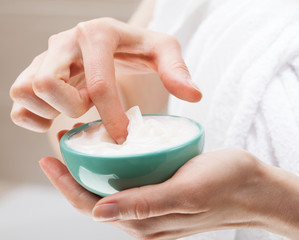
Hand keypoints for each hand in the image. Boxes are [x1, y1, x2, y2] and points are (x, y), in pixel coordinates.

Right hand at [10, 18, 201, 142]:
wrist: (113, 41)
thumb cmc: (138, 48)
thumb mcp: (163, 51)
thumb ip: (177, 70)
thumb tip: (193, 95)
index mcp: (98, 34)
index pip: (99, 83)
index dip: (111, 117)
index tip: (121, 137)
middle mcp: (65, 41)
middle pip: (48, 84)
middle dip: (73, 108)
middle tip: (91, 110)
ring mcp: (45, 56)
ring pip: (26, 89)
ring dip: (51, 110)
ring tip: (76, 108)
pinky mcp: (34, 71)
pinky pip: (18, 99)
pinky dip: (33, 115)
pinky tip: (59, 115)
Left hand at [40, 129, 298, 239]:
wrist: (256, 187)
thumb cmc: (226, 184)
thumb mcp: (187, 191)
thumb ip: (145, 204)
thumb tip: (98, 212)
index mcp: (145, 222)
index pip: (92, 206)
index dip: (66, 185)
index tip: (49, 158)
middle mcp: (145, 219)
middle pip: (96, 200)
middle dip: (73, 176)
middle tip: (61, 145)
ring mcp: (154, 208)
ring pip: (111, 191)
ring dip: (92, 170)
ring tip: (80, 144)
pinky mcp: (164, 195)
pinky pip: (129, 184)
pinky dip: (115, 168)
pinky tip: (113, 150)